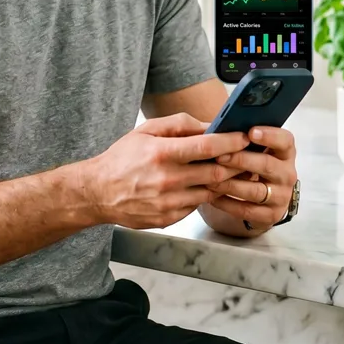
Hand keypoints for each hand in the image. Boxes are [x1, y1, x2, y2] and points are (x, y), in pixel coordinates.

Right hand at [83, 113, 248, 229]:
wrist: (97, 192)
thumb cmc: (122, 159)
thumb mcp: (146, 130)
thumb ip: (179, 124)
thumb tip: (209, 125)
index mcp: (162, 153)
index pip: (207, 147)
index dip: (231, 142)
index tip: (244, 137)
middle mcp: (167, 180)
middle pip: (216, 173)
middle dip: (236, 164)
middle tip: (245, 156)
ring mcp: (168, 203)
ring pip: (210, 192)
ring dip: (222, 182)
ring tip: (226, 170)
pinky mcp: (168, 219)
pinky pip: (196, 206)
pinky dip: (202, 195)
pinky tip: (199, 186)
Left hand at [204, 126, 297, 229]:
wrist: (264, 199)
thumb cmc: (253, 166)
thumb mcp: (255, 151)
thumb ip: (244, 141)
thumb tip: (221, 129)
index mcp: (285, 153)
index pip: (285, 141)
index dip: (269, 135)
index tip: (250, 131)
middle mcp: (287, 174)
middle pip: (267, 165)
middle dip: (241, 160)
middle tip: (219, 156)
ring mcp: (281, 196)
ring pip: (255, 190)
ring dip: (230, 184)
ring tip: (210, 179)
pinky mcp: (271, 215)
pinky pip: (246, 210)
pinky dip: (227, 203)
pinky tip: (211, 196)